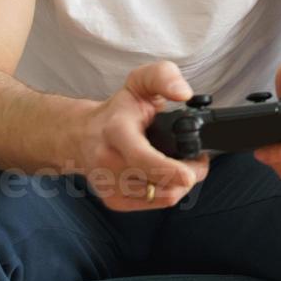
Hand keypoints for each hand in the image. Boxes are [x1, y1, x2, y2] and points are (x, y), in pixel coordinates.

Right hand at [74, 61, 211, 211]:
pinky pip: (156, 203)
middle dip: (190, 172)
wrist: (82, 136)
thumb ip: (163, 77)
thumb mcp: (139, 81)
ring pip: (163, 196)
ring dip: (181, 183)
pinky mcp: (114, 201)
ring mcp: (110, 185)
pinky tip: (166, 175)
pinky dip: (169, 191)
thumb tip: (183, 92)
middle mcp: (109, 162)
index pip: (141, 157)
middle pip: (160, 182)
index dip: (169, 169)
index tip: (189, 174)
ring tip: (181, 164)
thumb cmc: (118, 110)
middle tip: (198, 158)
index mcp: (116, 131)